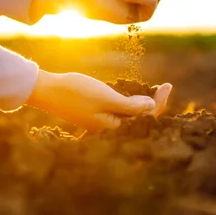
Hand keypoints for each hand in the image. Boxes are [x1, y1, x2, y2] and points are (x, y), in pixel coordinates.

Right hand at [25, 70, 172, 131]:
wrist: (47, 90)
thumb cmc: (76, 93)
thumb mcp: (106, 97)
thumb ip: (130, 106)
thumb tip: (151, 108)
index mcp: (112, 127)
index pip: (144, 118)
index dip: (159, 103)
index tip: (168, 86)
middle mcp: (107, 128)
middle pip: (137, 118)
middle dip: (153, 104)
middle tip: (166, 87)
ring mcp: (99, 122)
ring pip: (126, 114)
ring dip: (140, 103)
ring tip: (154, 90)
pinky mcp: (92, 114)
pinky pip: (115, 111)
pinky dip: (126, 102)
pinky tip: (130, 94)